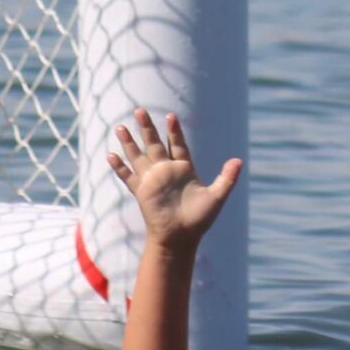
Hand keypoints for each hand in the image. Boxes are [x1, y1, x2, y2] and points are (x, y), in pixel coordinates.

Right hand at [109, 109, 240, 249]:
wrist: (180, 238)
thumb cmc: (199, 220)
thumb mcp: (216, 196)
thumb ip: (227, 178)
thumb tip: (239, 161)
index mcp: (183, 169)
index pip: (178, 144)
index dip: (174, 131)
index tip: (171, 116)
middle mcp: (166, 171)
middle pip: (154, 144)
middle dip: (147, 128)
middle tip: (140, 110)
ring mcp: (152, 180)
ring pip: (138, 156)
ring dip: (129, 143)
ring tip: (119, 127)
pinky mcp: (142, 192)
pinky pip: (128, 177)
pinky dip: (119, 167)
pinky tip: (110, 155)